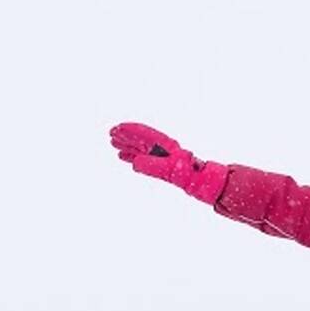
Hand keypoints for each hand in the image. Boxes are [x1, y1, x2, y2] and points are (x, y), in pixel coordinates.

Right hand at [109, 122, 228, 204]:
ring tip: (114, 144)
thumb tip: (135, 163)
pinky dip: (132, 157)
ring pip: (139, 148)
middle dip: (126, 136)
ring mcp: (160, 156)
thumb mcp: (169, 170)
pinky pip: (142, 158)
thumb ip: (152, 166)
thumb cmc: (187, 175)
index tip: (117, 128)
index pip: (144, 133)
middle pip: (140, 139)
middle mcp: (160, 148)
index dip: (130, 130)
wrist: (198, 182)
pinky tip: (124, 157)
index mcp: (164, 144)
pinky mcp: (159, 165)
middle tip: (111, 133)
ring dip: (127, 145)